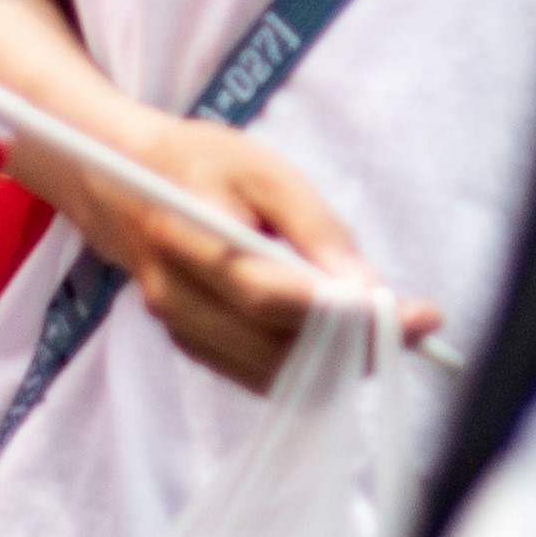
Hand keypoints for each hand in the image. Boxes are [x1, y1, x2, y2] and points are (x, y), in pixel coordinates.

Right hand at [0, 0, 434, 392]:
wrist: (118, 182)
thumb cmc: (199, 163)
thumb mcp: (263, 168)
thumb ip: (315, 227)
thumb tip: (368, 288)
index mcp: (189, 237)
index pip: (273, 297)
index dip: (346, 315)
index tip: (416, 314)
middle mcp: (178, 296)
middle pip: (277, 347)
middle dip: (356, 344)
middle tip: (415, 325)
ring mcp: (178, 328)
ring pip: (272, 373)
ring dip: (335, 361)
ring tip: (383, 328)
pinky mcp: (188, 345)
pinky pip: (257, 373)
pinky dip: (304, 364)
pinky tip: (337, 337)